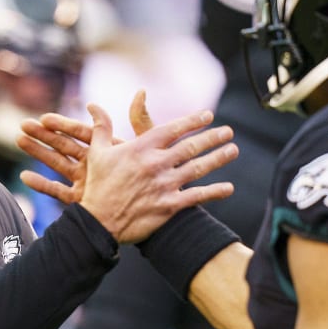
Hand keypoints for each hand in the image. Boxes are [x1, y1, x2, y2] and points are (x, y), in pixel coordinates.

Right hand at [16, 90, 155, 201]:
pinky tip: (25, 176)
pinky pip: (59, 191)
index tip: (45, 117)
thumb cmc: (154, 179)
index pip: (83, 133)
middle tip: (23, 125)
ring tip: (19, 140)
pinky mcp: (83, 200)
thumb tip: (141, 91)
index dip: (64, 124)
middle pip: (66, 146)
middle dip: (45, 135)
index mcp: (109, 150)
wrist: (155, 215)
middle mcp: (96, 164)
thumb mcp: (145, 148)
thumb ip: (140, 121)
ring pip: (59, 163)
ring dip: (39, 152)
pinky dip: (43, 185)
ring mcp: (88, 182)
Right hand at [17, 91, 237, 242]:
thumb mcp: (97, 153)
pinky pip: (197, 196)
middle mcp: (156, 164)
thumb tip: (94, 105)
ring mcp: (164, 185)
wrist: (98, 223)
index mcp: (140, 148)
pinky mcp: (169, 206)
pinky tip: (229, 188)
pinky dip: (215, 191)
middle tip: (228, 131)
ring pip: (197, 168)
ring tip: (233, 150)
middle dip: (212, 137)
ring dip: (218, 158)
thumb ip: (101, 127)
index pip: (172, 129)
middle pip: (191, 146)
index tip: (208, 115)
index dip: (192, 121)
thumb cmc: (98, 186)